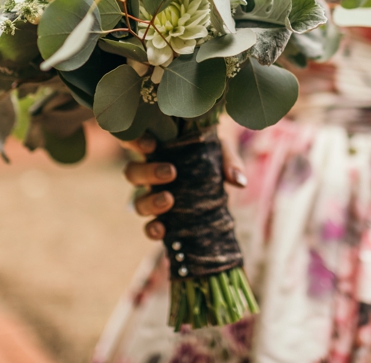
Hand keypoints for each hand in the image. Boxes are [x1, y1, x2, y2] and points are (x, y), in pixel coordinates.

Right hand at [122, 127, 246, 240]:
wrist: (219, 177)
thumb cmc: (214, 155)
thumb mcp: (222, 149)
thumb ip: (228, 159)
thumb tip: (238, 181)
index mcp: (158, 149)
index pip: (133, 140)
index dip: (134, 141)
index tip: (151, 144)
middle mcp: (149, 173)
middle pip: (132, 172)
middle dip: (147, 173)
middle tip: (171, 172)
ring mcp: (154, 197)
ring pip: (137, 201)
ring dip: (150, 202)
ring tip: (169, 200)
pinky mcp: (162, 218)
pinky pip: (149, 226)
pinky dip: (152, 229)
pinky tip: (162, 229)